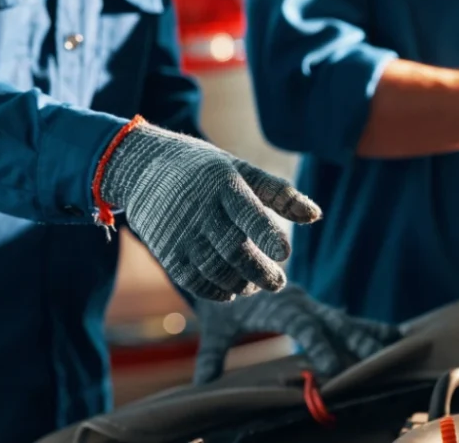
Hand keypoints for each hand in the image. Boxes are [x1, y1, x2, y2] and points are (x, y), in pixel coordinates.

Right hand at [99, 123, 320, 300]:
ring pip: (215, 269)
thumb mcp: (240, 170)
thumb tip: (316, 216)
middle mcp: (200, 209)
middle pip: (233, 249)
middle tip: (279, 283)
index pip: (248, 213)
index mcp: (223, 184)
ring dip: (240, 284)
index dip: (267, 234)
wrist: (142, 167)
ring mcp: (180, 232)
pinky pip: (194, 279)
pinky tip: (232, 291)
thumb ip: (279, 193)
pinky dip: (216, 291)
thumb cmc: (205, 170)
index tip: (286, 253)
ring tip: (255, 286)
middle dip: (260, 271)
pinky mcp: (166, 250)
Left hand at [193, 286, 401, 382]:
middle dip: (355, 341)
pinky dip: (370, 328)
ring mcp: (313, 306)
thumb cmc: (221, 301)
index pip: (302, 326)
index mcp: (277, 304)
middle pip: (332, 322)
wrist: (226, 262)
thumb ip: (213, 352)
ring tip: (397, 344)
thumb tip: (202, 382)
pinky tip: (394, 336)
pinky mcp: (318, 312)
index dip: (318, 345)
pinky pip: (347, 321)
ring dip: (369, 334)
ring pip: (345, 320)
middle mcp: (300, 302)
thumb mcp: (215, 326)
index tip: (331, 366)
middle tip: (375, 358)